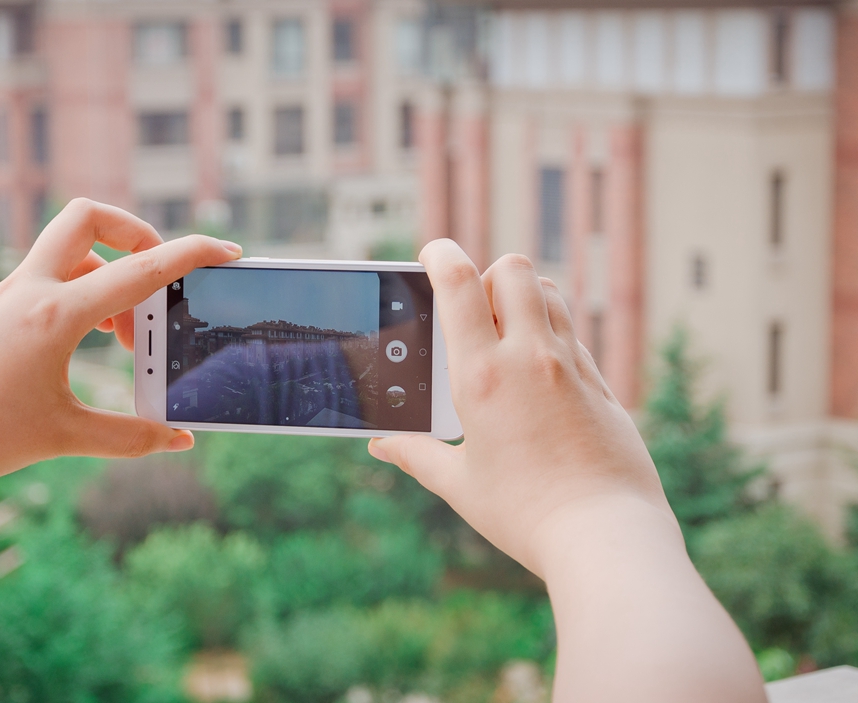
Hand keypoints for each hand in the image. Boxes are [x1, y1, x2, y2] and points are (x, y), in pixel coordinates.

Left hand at [0, 199, 239, 540]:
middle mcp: (32, 290)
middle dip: (135, 232)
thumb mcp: (63, 437)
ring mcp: (12, 294)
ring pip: (73, 248)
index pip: (139, 269)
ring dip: (113, 275)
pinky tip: (96, 338)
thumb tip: (181, 439)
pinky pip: (56, 276)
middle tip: (157, 276)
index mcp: (55, 314)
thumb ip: (131, 438)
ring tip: (129, 336)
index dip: (191, 254)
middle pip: (89, 217)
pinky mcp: (1, 308)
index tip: (227, 251)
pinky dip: (88, 293)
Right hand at [369, 239, 670, 575]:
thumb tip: (382, 447)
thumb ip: (417, 455)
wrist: (605, 537)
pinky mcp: (602, 385)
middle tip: (471, 309)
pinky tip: (539, 375)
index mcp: (483, 376)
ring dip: (523, 296)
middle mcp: (530, 358)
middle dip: (487, 274)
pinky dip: (551, 335)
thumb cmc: (526, 514)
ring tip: (505, 333)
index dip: (440, 254)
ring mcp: (572, 367)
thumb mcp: (460, 485)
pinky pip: (574, 335)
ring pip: (550, 293)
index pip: (459, 282)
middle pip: (513, 269)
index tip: (431, 255)